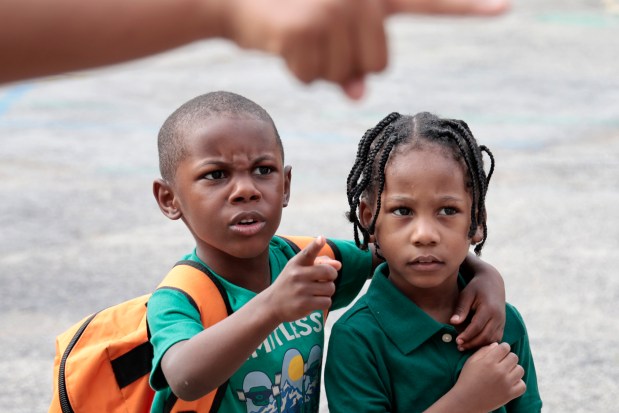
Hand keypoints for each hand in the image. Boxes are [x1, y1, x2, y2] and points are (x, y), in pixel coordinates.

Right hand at [220, 0, 508, 98]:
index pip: (428, 1)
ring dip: (321, 70)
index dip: (468, 7)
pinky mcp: (308, 28)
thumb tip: (358, 93)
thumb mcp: (328, 30)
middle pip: (378, 64)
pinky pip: (315, 79)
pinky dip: (298, 73)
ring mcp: (335, 9)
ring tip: (297, 38)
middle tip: (317, 39)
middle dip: (348, 65)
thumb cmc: (287, 13)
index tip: (506, 7)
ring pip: (348, 76)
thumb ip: (353, 58)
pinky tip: (282, 44)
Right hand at [266, 236, 340, 322]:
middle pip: (329, 272)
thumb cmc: (291, 283)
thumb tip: (339, 265)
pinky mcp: (303, 304)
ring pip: (330, 288)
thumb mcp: (299, 269)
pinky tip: (315, 302)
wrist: (272, 304)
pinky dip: (324, 302)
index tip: (322, 239)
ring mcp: (300, 290)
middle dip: (331, 277)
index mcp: (296, 263)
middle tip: (324, 280)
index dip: (316, 245)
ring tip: (316, 292)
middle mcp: (297, 274)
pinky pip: (327, 302)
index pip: (308, 252)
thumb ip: (320, 263)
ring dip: (327, 292)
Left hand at [451, 258, 504, 350]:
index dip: (467, 335)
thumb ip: (461, 309)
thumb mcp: (466, 294)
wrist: (493, 283)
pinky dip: (486, 344)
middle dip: (472, 343)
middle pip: (486, 336)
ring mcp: (502, 322)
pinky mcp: (502, 325)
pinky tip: (475, 345)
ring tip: (465, 347)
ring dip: (479, 346)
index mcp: (489, 308)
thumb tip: (453, 322)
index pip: (477, 326)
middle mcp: (498, 317)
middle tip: (459, 346)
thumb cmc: (476, 288)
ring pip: (492, 340)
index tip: (457, 341)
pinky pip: (496, 338)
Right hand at [452, 342, 525, 411]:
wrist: (466, 401)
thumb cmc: (467, 379)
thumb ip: (484, 351)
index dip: (502, 348)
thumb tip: (497, 345)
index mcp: (488, 361)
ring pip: (520, 370)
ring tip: (505, 373)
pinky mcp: (510, 395)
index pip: (505, 347)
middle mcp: (499, 371)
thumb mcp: (471, 361)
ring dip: (514, 369)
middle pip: (514, 357)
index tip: (499, 352)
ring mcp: (506, 384)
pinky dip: (518, 383)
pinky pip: (522, 385)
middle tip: (501, 363)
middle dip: (508, 358)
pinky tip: (509, 383)